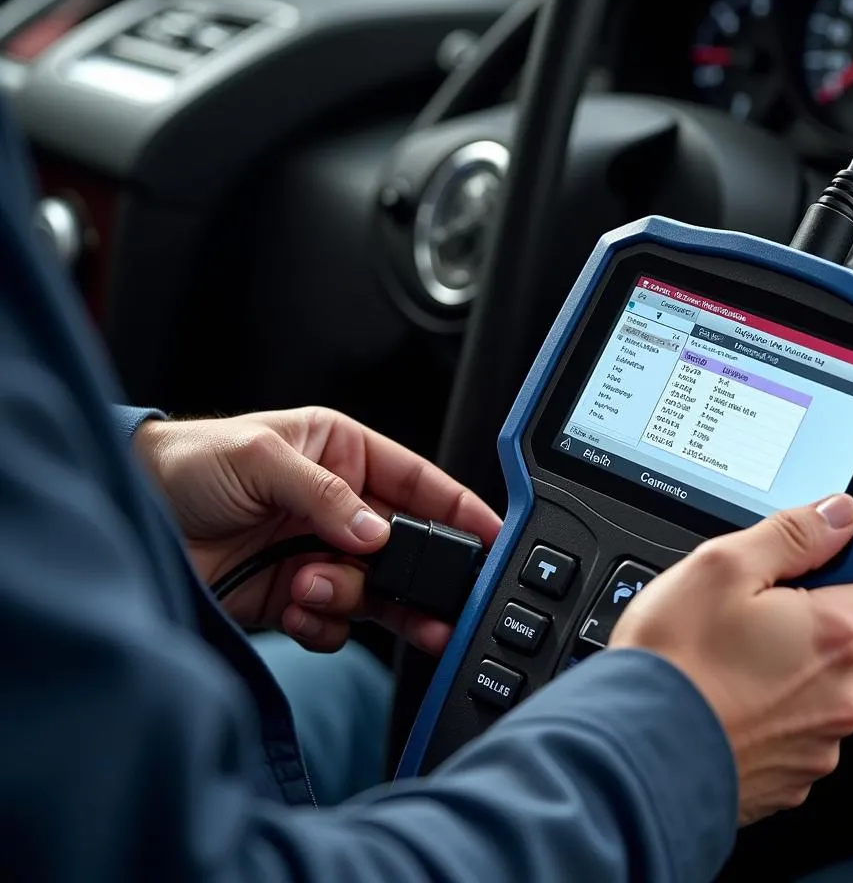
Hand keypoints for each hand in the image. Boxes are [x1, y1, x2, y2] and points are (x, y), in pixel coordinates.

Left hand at [134, 407, 500, 654]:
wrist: (133, 519)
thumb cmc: (190, 464)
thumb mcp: (261, 458)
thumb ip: (325, 494)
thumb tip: (378, 533)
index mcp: (344, 456)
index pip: (420, 483)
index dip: (460, 510)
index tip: (495, 539)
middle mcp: (341, 507)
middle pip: (408, 549)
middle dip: (417, 578)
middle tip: (434, 607)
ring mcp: (321, 555)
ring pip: (376, 592)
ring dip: (353, 598)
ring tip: (311, 586)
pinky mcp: (296, 596)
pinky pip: (337, 622)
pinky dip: (322, 621)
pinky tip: (292, 603)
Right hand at [609, 494, 852, 825]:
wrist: (633, 755)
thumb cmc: (673, 664)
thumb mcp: (721, 565)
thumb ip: (791, 533)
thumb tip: (839, 515)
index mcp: (836, 635)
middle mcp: (842, 695)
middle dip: (835, 610)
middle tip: (776, 596)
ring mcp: (819, 743)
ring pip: (835, 685)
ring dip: (805, 659)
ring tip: (736, 647)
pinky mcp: (791, 777)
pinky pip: (804, 727)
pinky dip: (779, 704)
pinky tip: (728, 690)